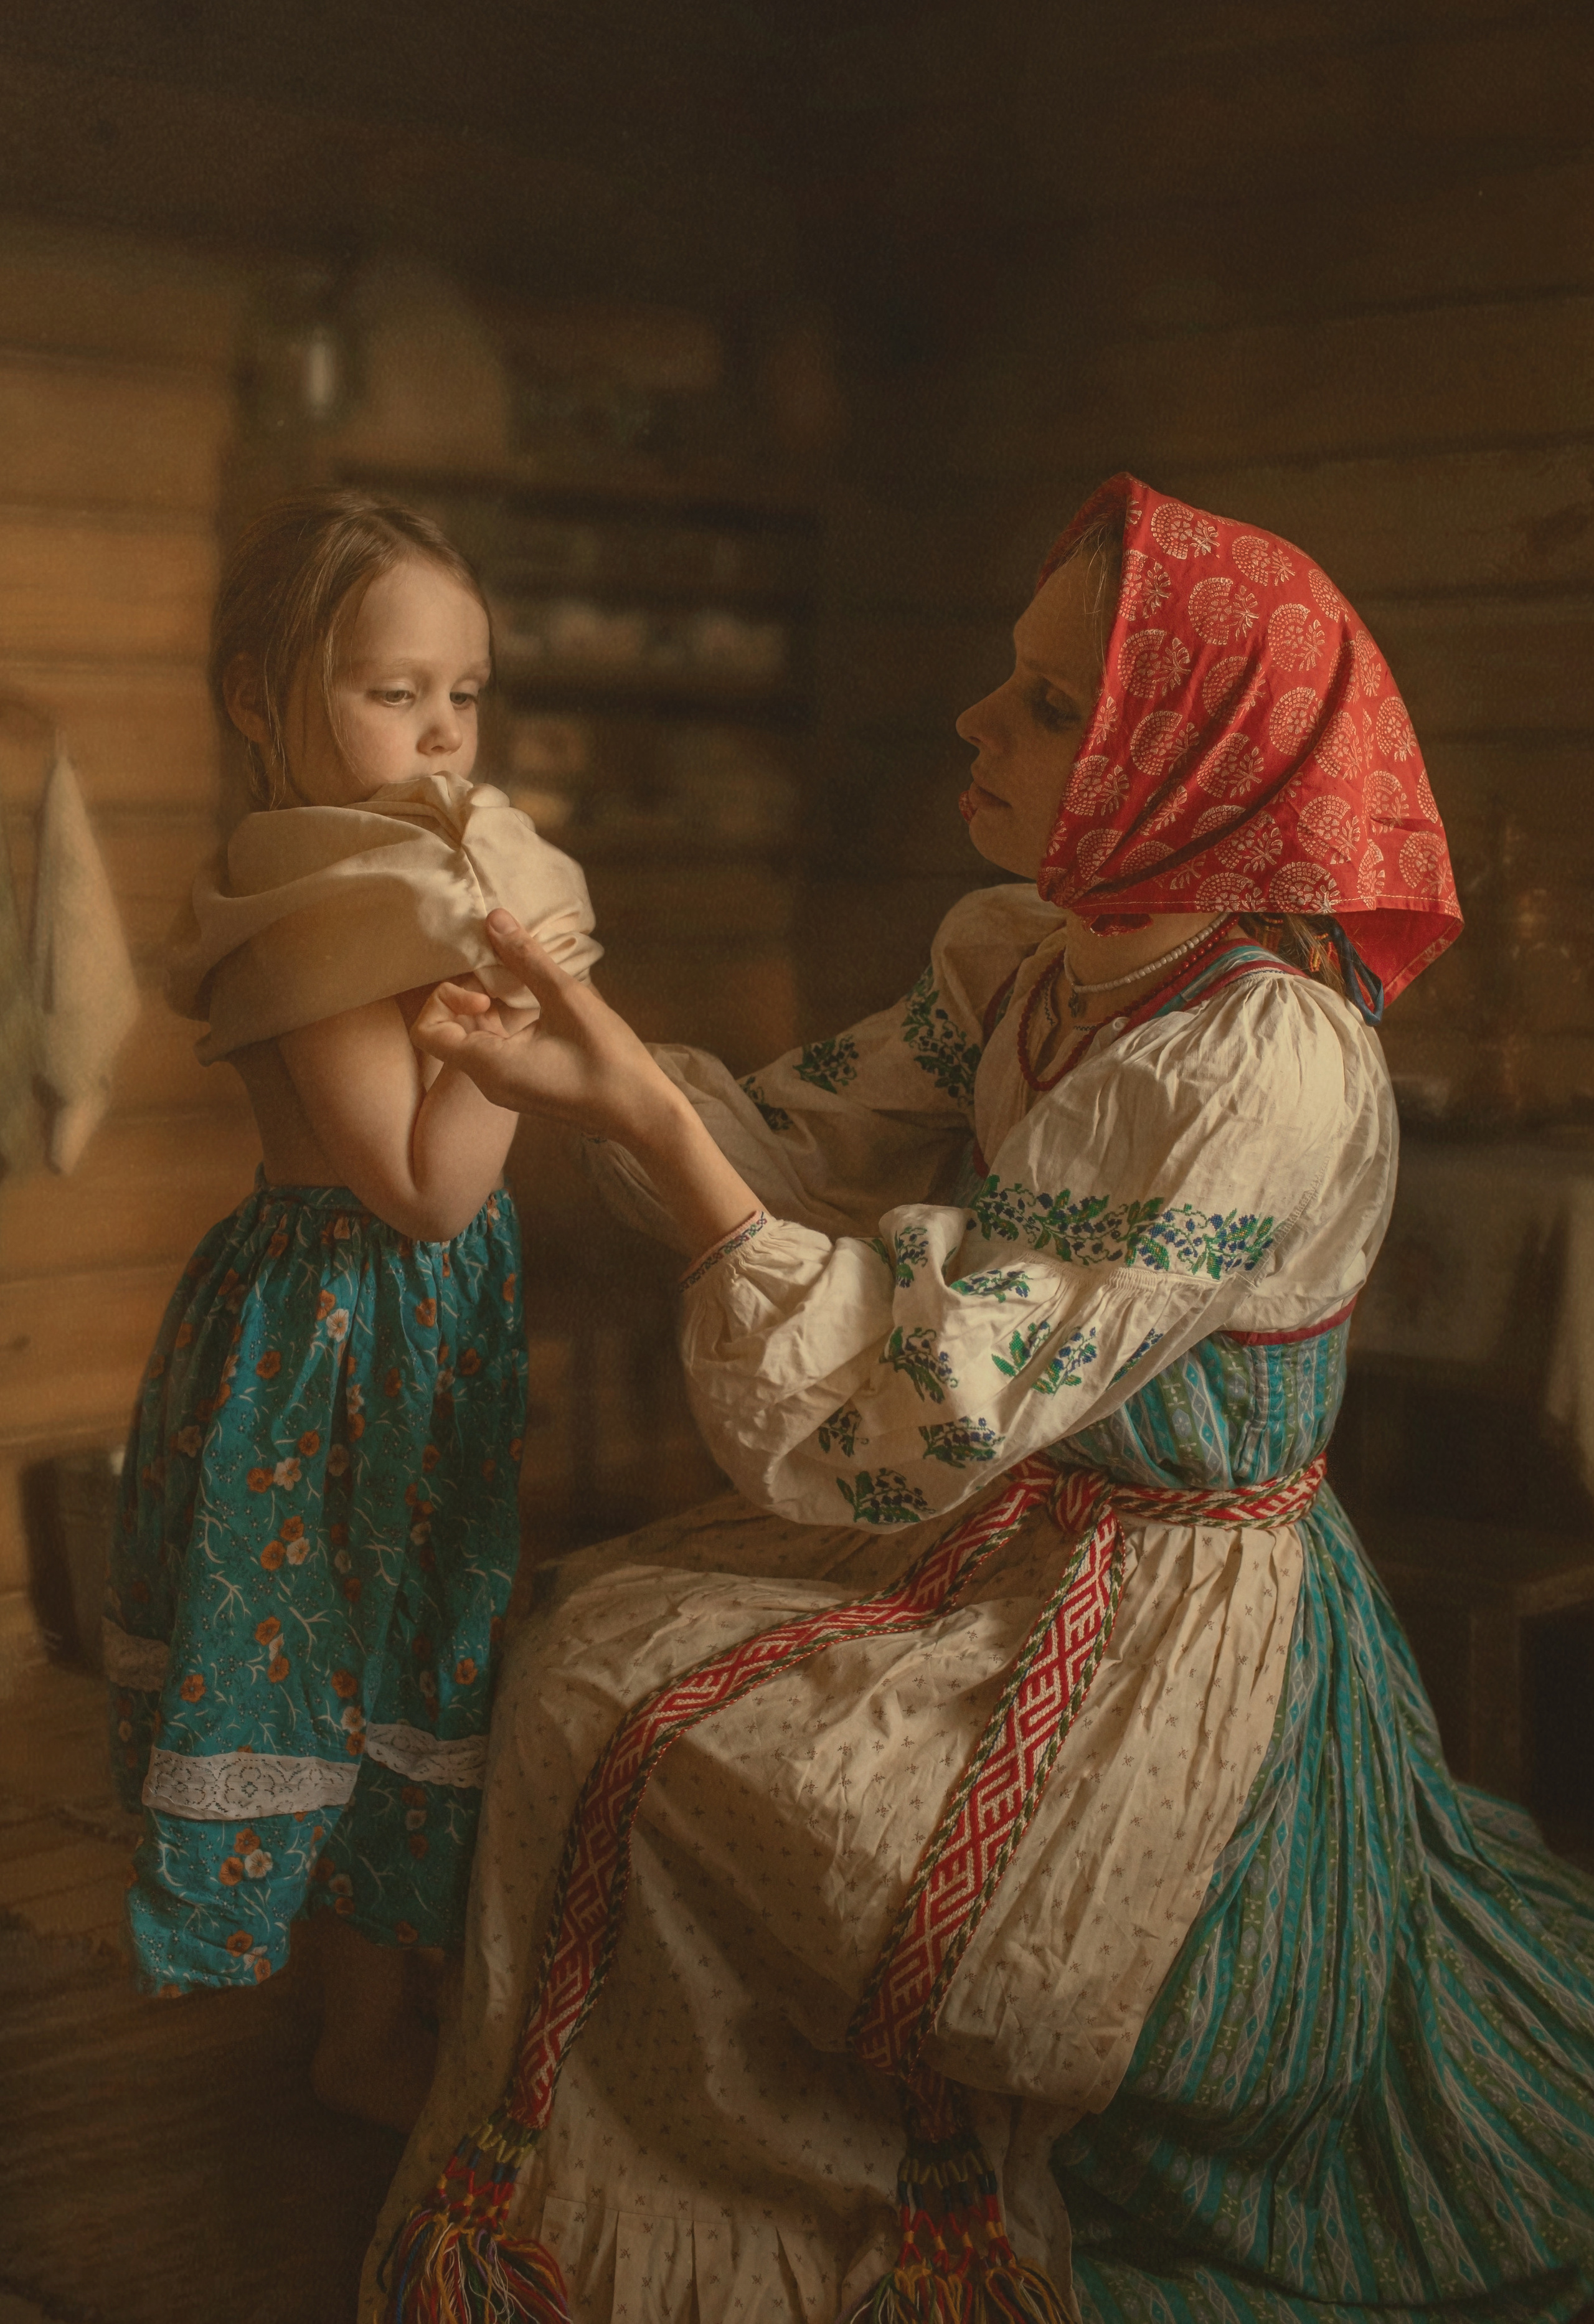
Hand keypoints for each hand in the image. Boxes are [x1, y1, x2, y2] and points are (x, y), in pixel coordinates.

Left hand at [411, 912, 682, 1142]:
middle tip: (509, 977)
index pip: (428, 1032)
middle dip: (472, 995)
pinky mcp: (524, 1087)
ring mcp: (506, 1088)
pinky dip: (508, 1024)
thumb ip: (527, 958)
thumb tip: (494, 918)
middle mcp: (489, 1082)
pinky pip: (497, 1051)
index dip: (444, 1000)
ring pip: (475, 1039)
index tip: (485, 991)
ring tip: (528, 987)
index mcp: (490, 1066)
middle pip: (450, 1031)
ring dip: (493, 1008)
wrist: (642, 1113)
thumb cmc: (609, 1060)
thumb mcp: (568, 1000)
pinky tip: (542, 1009)